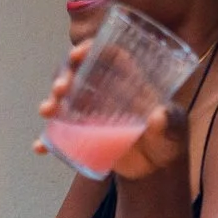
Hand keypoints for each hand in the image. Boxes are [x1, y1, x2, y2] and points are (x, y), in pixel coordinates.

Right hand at [34, 42, 187, 181]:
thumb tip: (158, 116)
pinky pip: (61, 134)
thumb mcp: (175, 130)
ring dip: (52, 101)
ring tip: (47, 111)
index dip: (90, 49)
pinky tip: (41, 146)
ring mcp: (91, 112)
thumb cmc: (168, 139)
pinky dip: (49, 139)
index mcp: (129, 80)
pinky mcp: (83, 135)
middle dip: (64, 75)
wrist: (156, 169)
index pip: (108, 55)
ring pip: (66, 99)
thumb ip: (171, 123)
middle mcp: (106, 91)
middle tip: (59, 89)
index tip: (77, 54)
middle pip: (80, 73)